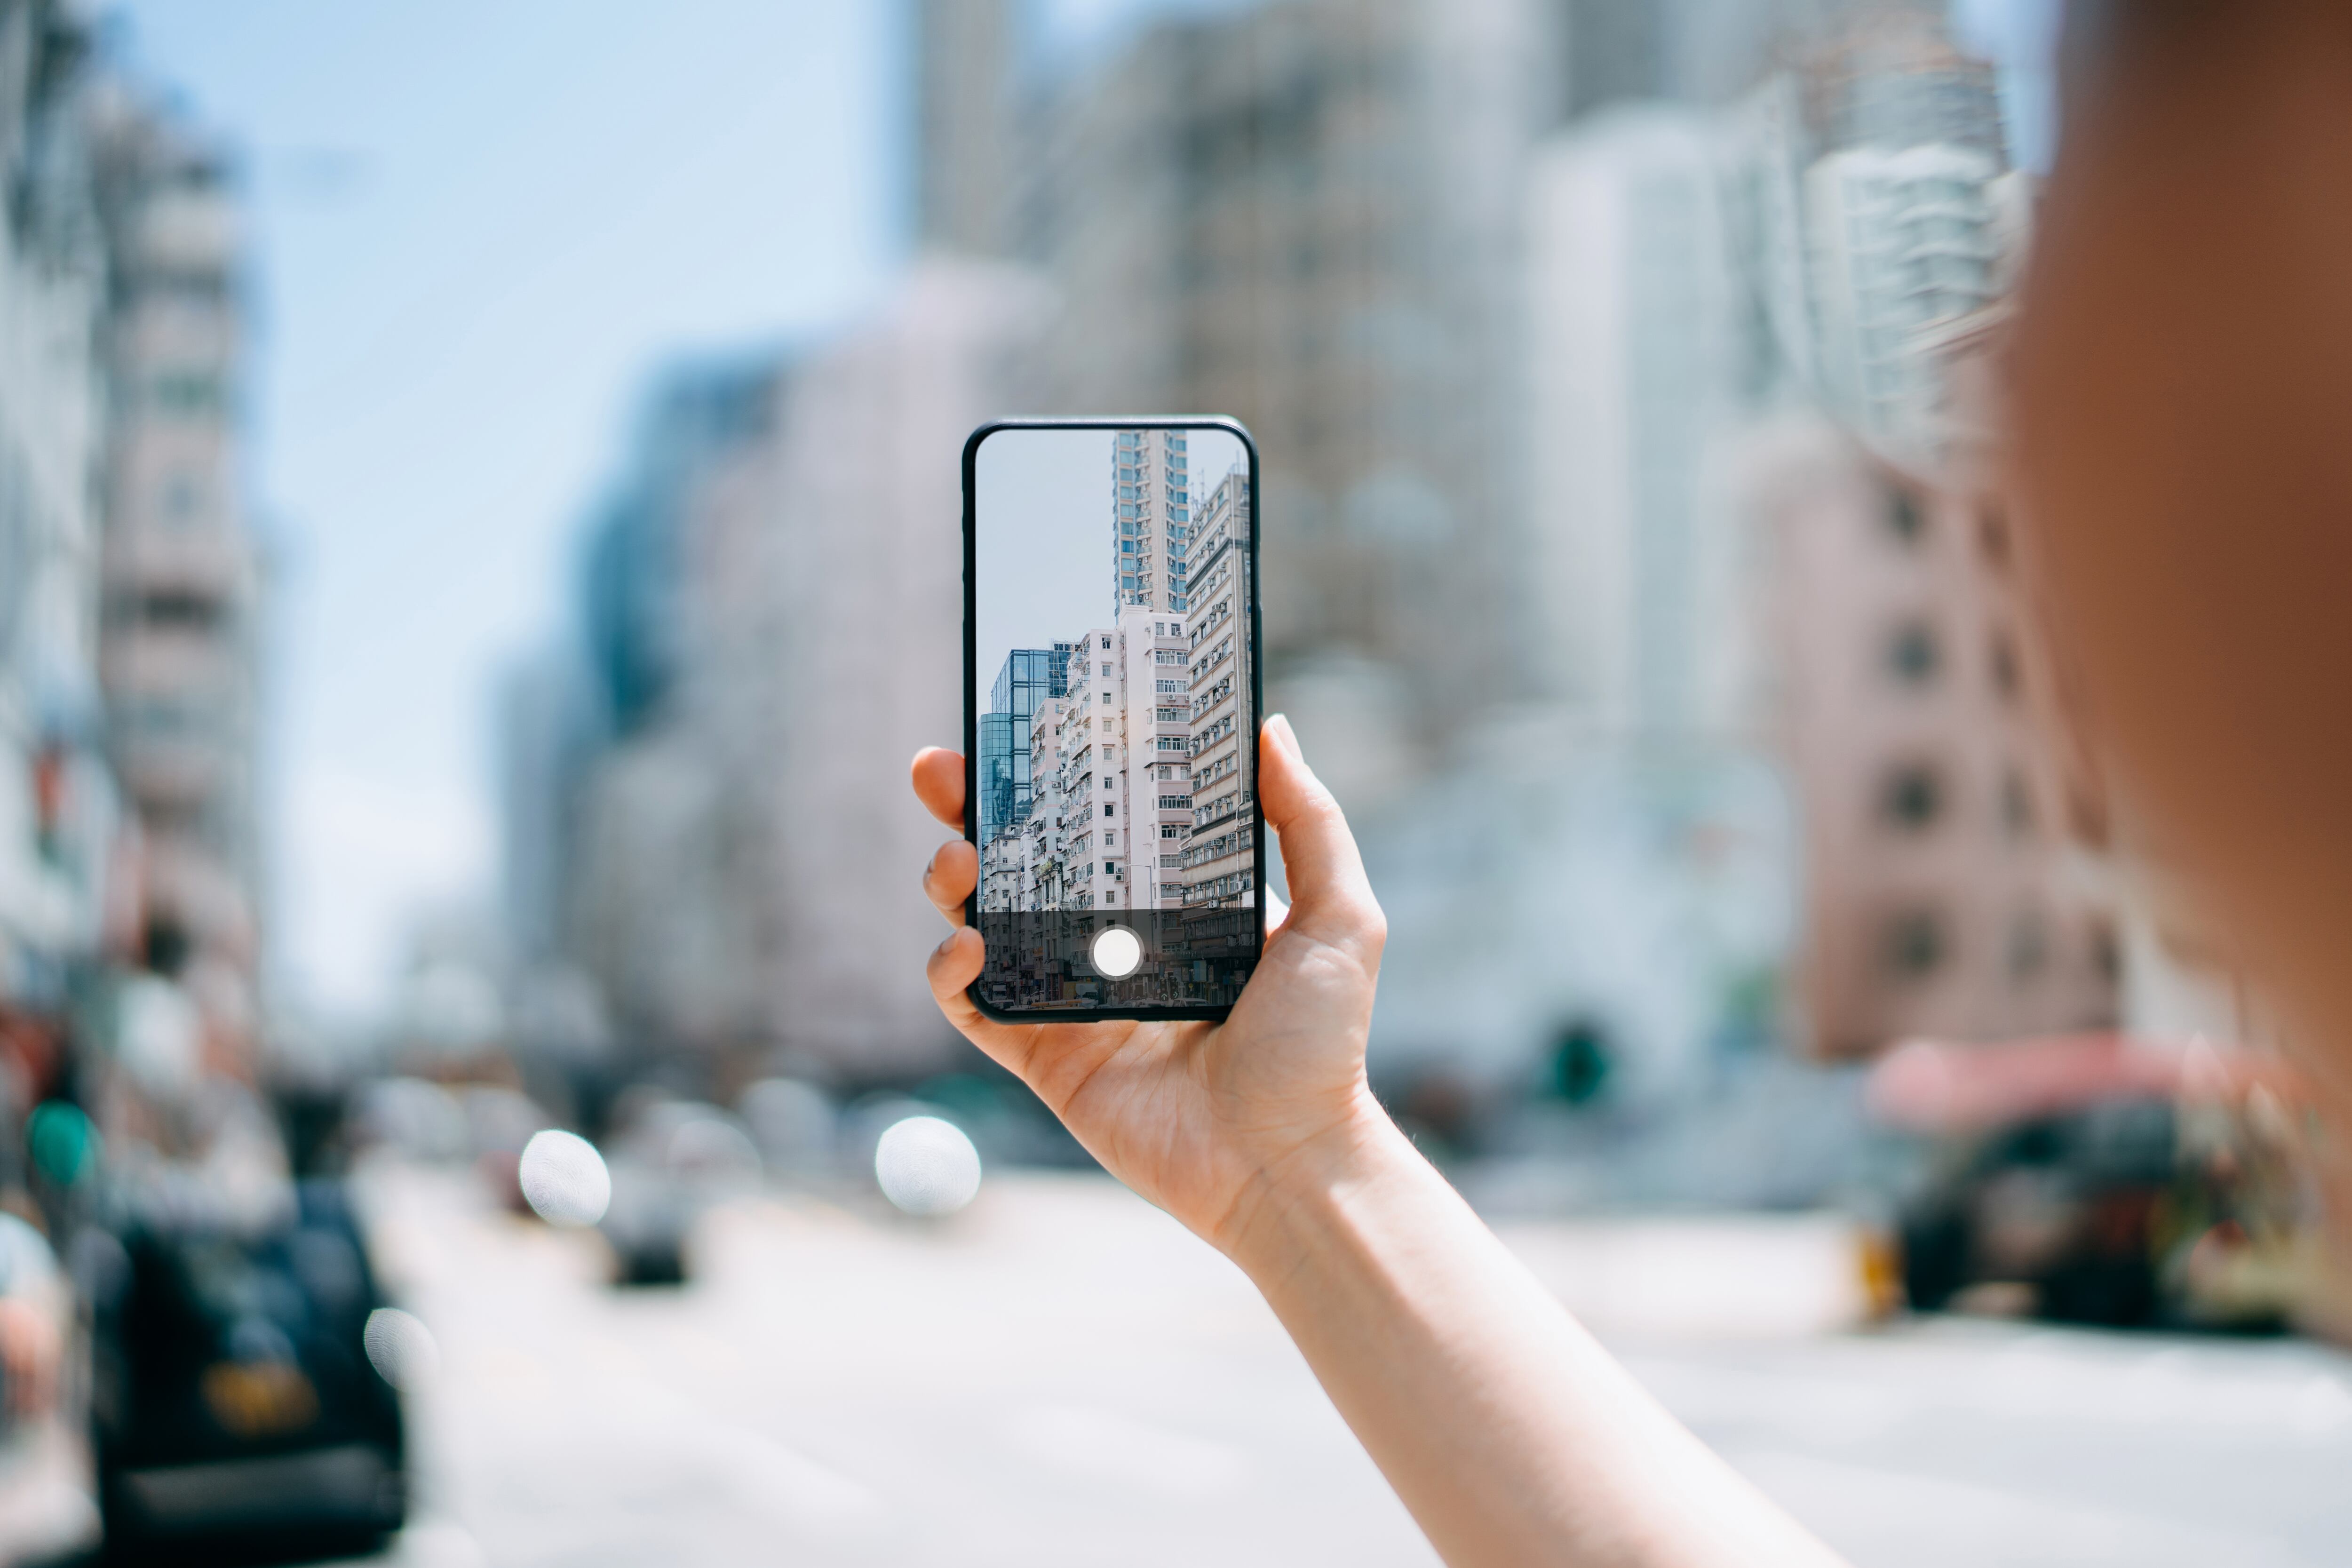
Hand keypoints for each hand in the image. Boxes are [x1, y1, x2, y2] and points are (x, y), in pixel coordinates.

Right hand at [913, 715, 1388, 1250]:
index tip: (1024, 725)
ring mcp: (1073, 999)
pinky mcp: (1045, 1057)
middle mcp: (1115, 941)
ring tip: (957, 857)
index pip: (1099, 820)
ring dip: (953, 881)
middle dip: (970, 810)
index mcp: (1173, 901)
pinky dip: (953, 973)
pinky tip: (965, 946)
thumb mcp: (1340, 915)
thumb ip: (1307, 818)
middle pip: (1022, 859)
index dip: (1055, 774)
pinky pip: (976, 1007)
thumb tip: (1268, 725)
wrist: (1289, 1158)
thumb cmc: (1322, 1044)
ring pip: (983, 922)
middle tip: (939, 770)